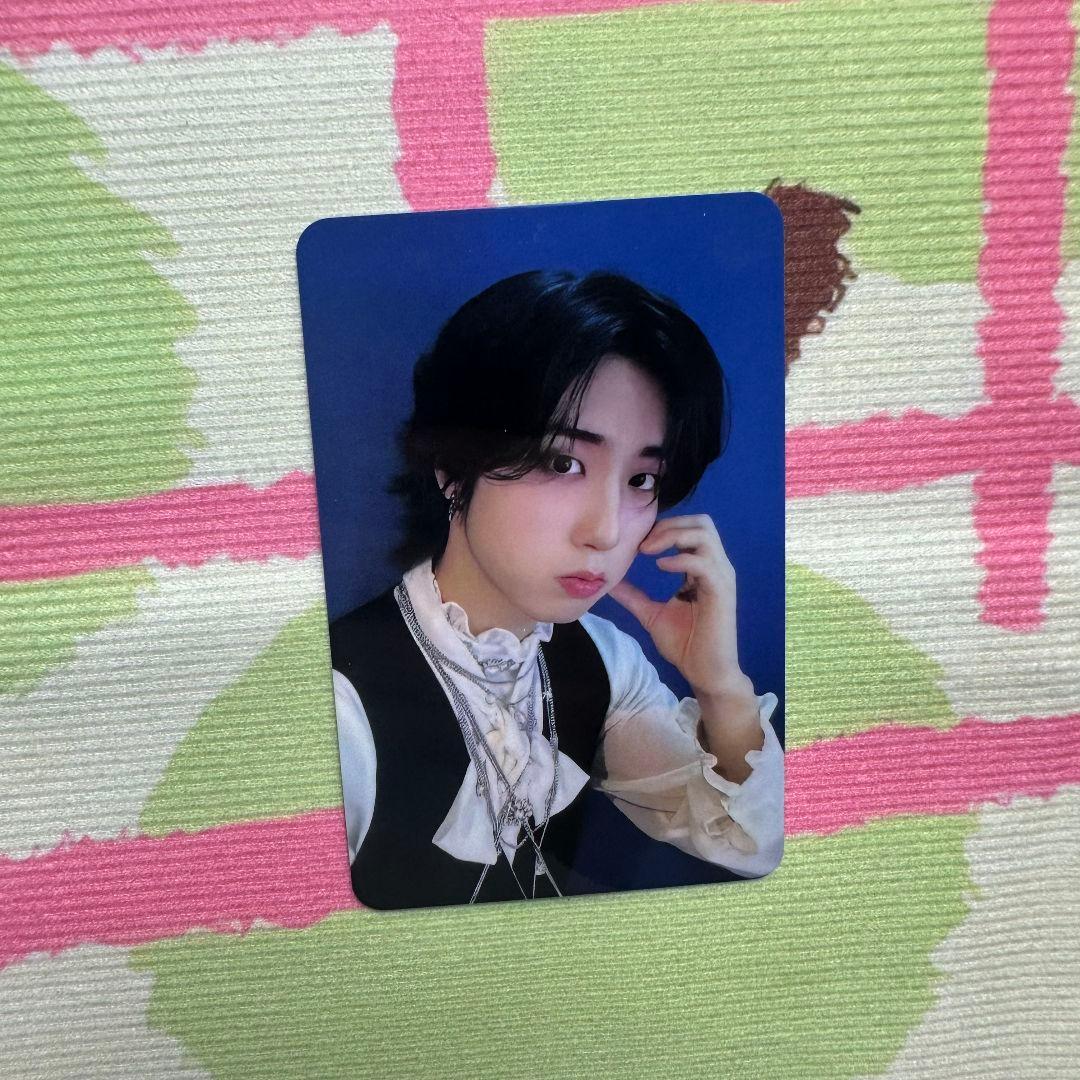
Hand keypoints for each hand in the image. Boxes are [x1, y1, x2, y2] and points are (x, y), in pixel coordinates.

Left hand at [607, 514, 743, 695]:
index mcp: (703, 569)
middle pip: (702, 522)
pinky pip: (703, 562)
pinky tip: (660, 567)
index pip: (690, 529)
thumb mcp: (651, 614)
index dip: (664, 528)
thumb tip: (609, 581)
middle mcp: (716, 567)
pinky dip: (680, 559)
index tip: (637, 541)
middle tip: (644, 544)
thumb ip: (633, 595)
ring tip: (648, 552)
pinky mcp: (721, 591)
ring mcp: (721, 577)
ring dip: (673, 536)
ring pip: (704, 534)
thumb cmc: (685, 644)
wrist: (705, 672)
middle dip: (670, 525)